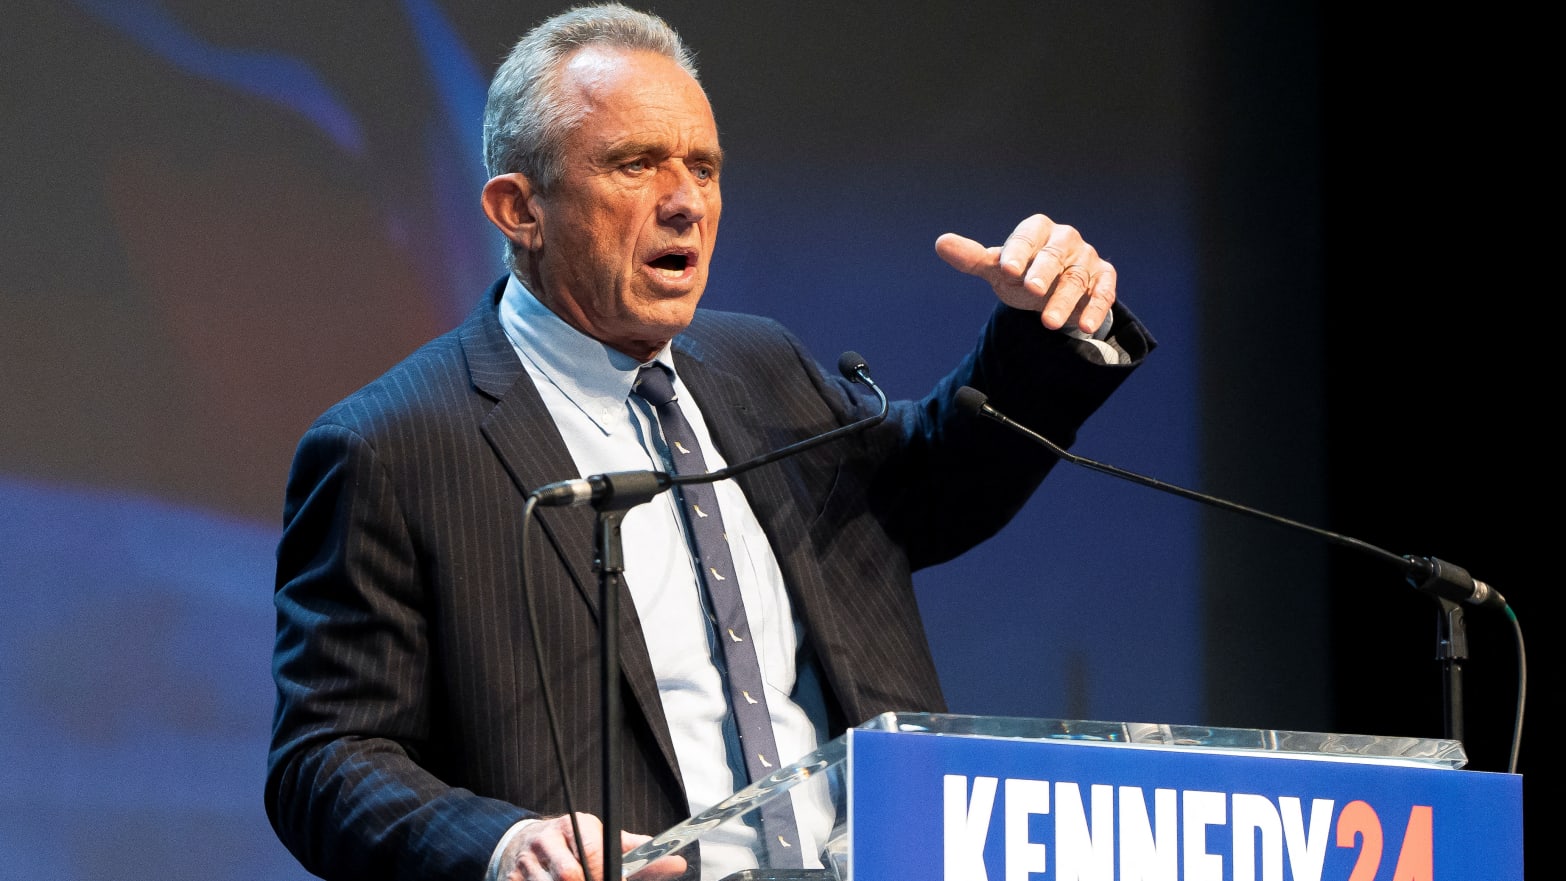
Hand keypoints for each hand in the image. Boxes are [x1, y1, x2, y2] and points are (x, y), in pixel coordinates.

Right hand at [505, 813, 687, 880]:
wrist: (523, 845)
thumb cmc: (575, 846)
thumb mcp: (603, 841)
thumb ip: (637, 855)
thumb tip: (678, 863)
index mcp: (574, 826)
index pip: (592, 852)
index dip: (604, 872)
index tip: (616, 879)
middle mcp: (546, 840)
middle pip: (570, 875)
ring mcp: (525, 863)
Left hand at [935, 213, 1116, 333]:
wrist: (1054, 291)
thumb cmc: (1023, 273)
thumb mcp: (998, 268)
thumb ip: (972, 258)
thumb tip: (941, 243)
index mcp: (1037, 230)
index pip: (1027, 237)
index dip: (1017, 252)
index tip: (1006, 269)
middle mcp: (1064, 240)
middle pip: (1054, 255)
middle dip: (1043, 272)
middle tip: (1032, 290)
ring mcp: (1086, 259)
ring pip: (1076, 278)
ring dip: (1064, 301)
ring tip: (1049, 323)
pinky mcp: (1103, 279)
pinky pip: (1103, 292)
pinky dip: (1095, 309)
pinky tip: (1085, 325)